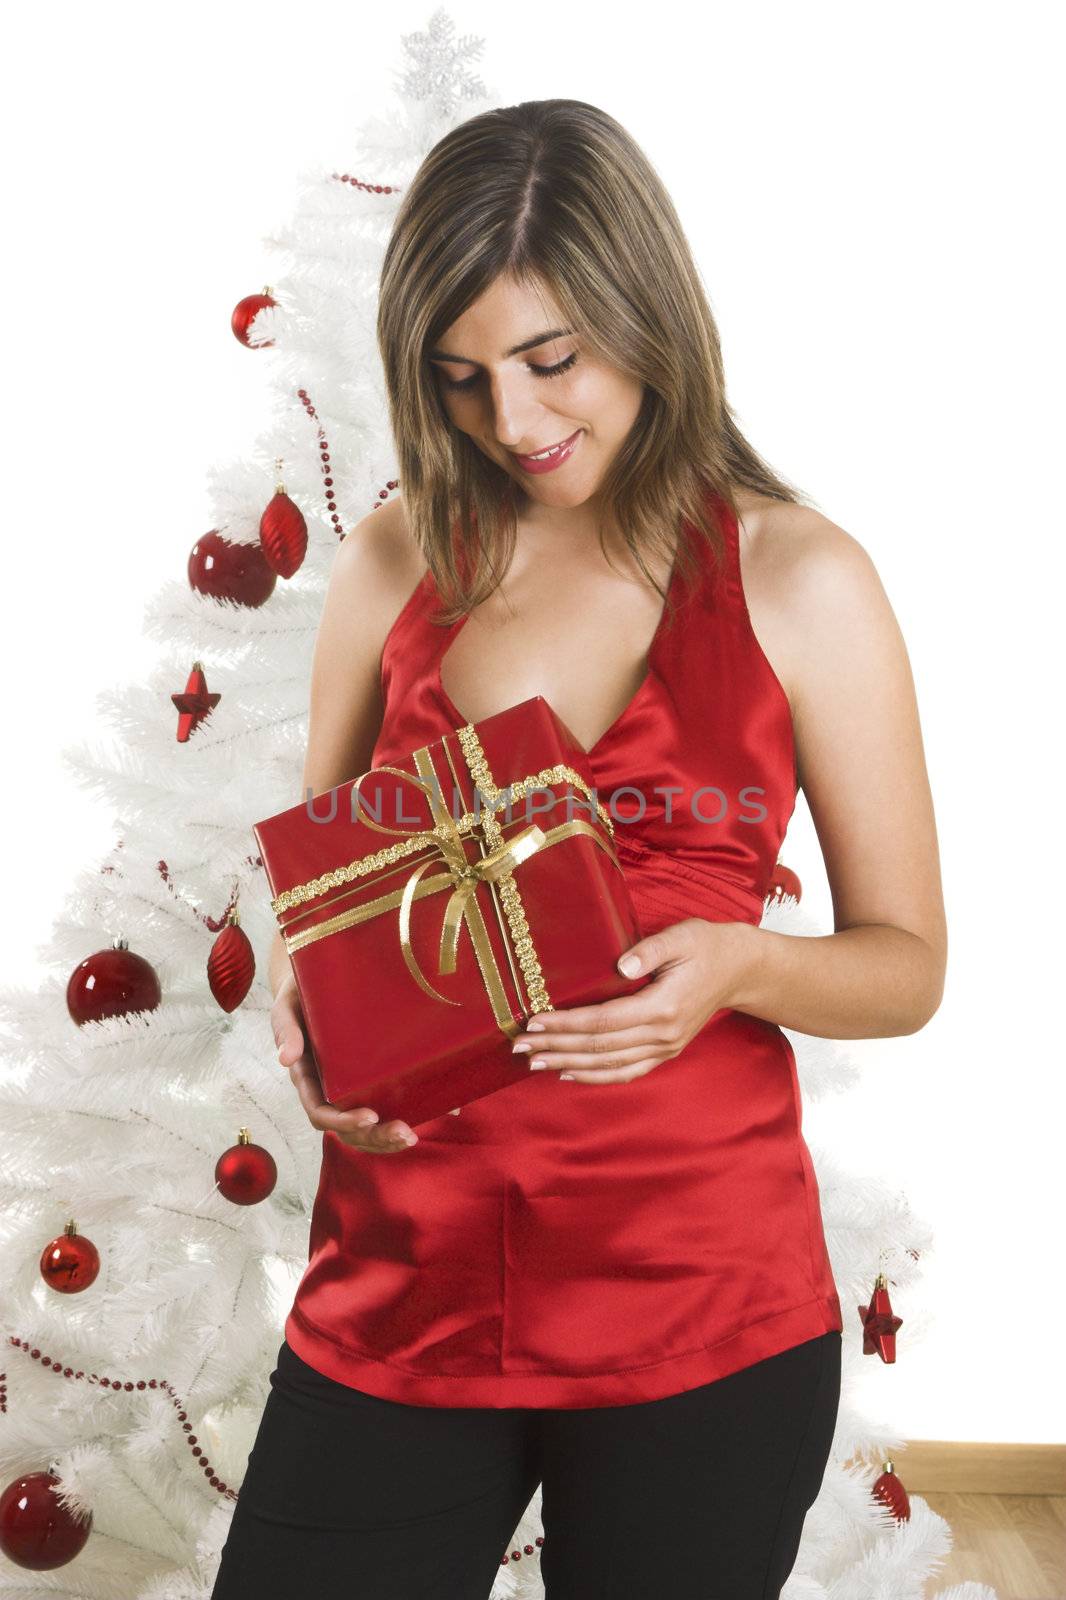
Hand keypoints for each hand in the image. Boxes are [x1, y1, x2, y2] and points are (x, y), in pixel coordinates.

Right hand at [271, 977, 420, 1152]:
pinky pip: (386, 1104)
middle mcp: (328, 1090)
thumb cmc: (300, 995)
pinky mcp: (371, 1078)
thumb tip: (286, 1058)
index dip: (344, 1121)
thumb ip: (286, 1029)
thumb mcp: (288, 1007)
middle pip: (347, 1129)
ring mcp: (350, 1087)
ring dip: (386, 1138)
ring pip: (365, 1127)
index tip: (370, 1116)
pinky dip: (407, 1113)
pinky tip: (438, 1111)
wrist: (317, 981)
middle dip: (374, 1137)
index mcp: (308, 1078)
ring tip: (411, 1136)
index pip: (321, 1113)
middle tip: (404, 1133)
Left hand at [509, 918, 758, 1082]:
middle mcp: (663, 1035)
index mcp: (664, 1007)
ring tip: (534, 1062)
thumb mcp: (682, 936)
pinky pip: (626, 1072)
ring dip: (568, 1065)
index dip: (566, 1024)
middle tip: (520, 1046)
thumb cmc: (707, 946)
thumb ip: (650, 950)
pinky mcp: (665, 1051)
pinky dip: (596, 1076)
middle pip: (600, 1047)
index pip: (603, 1021)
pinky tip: (569, 1073)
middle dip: (556, 1047)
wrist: (740, 969)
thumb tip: (622, 964)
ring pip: (609, 1065)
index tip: (533, 1021)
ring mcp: (665, 1047)